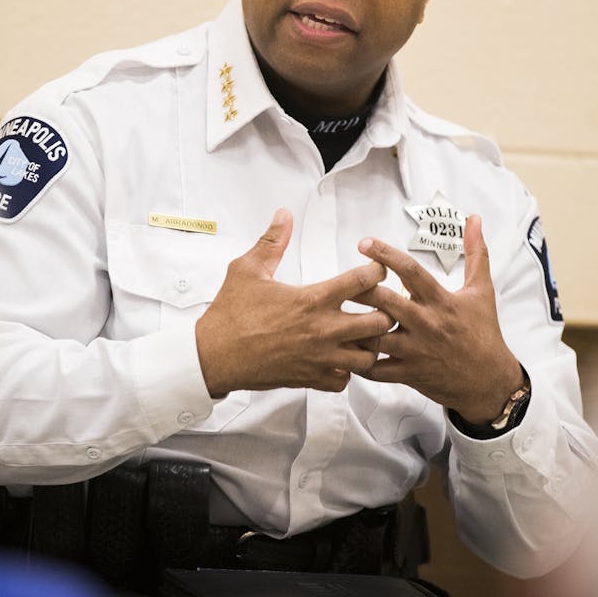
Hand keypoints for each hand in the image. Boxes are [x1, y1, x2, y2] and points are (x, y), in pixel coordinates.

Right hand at [196, 209, 391, 396]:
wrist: (214, 356)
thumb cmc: (230, 315)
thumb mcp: (247, 270)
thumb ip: (271, 242)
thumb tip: (283, 216)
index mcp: (311, 300)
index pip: (362, 281)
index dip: (376, 271)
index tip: (375, 269)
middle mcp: (321, 330)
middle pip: (379, 322)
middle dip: (384, 311)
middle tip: (377, 305)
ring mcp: (319, 358)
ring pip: (369, 357)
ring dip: (370, 345)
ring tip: (362, 334)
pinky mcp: (310, 379)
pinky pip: (344, 381)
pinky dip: (347, 371)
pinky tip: (339, 359)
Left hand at [354, 214, 523, 421]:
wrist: (488, 379)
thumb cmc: (483, 332)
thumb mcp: (482, 290)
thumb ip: (476, 253)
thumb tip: (474, 220)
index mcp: (440, 300)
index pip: (410, 271)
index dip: (385, 254)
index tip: (364, 243)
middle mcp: (425, 323)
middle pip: (385, 302)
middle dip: (361, 290)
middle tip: (344, 282)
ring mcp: (415, 350)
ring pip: (375, 338)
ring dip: (354, 327)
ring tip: (337, 317)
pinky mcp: (408, 373)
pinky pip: (375, 369)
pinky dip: (357, 362)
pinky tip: (345, 351)